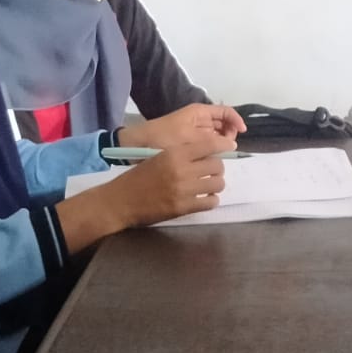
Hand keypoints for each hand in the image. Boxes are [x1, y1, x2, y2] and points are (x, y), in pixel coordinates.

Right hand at [99, 142, 225, 228]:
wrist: (120, 201)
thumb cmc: (138, 178)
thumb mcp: (158, 157)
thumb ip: (181, 155)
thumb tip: (206, 154)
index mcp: (174, 153)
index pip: (208, 144)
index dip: (224, 144)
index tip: (230, 146)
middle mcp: (182, 170)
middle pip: (217, 165)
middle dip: (217, 169)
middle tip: (210, 172)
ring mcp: (184, 190)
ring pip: (217, 184)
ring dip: (215, 185)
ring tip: (208, 186)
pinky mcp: (184, 208)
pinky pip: (210, 202)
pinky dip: (211, 200)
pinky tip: (204, 198)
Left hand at [119, 104, 245, 153]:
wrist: (138, 146)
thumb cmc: (162, 138)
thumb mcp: (189, 139)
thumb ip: (212, 141)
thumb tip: (232, 144)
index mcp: (199, 112)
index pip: (226, 112)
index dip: (237, 121)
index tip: (243, 133)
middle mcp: (200, 120)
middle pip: (224, 124)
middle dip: (230, 135)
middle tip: (228, 148)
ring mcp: (195, 131)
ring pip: (217, 136)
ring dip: (222, 145)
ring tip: (220, 156)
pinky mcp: (191, 144)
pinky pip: (208, 145)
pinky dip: (213, 151)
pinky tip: (212, 160)